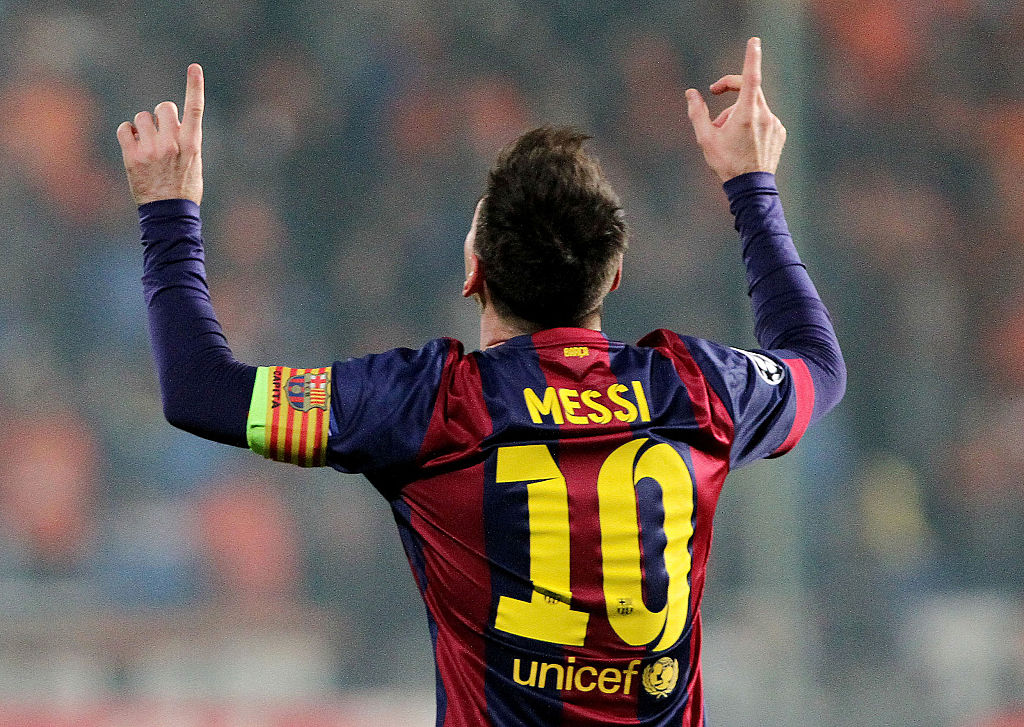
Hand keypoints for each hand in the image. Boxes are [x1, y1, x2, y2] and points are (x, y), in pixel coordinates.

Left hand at [117, 63, 204, 205]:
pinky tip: (134, 146)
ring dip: (143, 127)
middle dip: (160, 115)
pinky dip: (127, 134)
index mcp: (192, 145)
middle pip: (163, 107)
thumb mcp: (194, 164)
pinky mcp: (132, 156)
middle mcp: (172, 144)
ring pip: (142, 117)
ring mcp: (151, 149)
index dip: (195, 86)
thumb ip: (186, 140)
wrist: (168, 214)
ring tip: (147, 145)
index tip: (194, 68)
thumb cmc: (184, 188)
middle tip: (161, 132)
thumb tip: (175, 123)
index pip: (195, 110)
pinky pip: (124, 128)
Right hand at [685, 38, 785, 182]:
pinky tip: (744, 143)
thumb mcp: (705, 139)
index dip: (751, 57)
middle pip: (749, 90)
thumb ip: (697, 113)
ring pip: (754, 107)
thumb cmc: (725, 163)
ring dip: (739, 114)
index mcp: (746, 114)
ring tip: (728, 137)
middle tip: (713, 99)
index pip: (750, 77)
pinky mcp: (780, 132)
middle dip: (730, 94)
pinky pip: (764, 119)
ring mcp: (775, 123)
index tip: (754, 42)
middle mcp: (764, 115)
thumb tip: (691, 94)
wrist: (751, 187)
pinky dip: (752, 124)